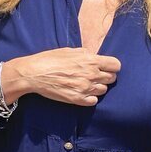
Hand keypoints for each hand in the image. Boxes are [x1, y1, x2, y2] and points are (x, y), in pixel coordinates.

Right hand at [6, 49, 120, 105]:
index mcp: (90, 60)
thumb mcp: (70, 51)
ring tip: (85, 84)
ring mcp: (85, 88)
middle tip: (94, 76)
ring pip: (103, 90)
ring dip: (97, 87)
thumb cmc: (49, 59)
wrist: (34, 74)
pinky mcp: (78, 99)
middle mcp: (91, 74)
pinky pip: (94, 101)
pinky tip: (81, 92)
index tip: (106, 67)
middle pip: (112, 78)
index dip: (112, 66)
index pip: (116, 65)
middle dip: (105, 76)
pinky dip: (90, 97)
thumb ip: (86, 54)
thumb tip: (94, 57)